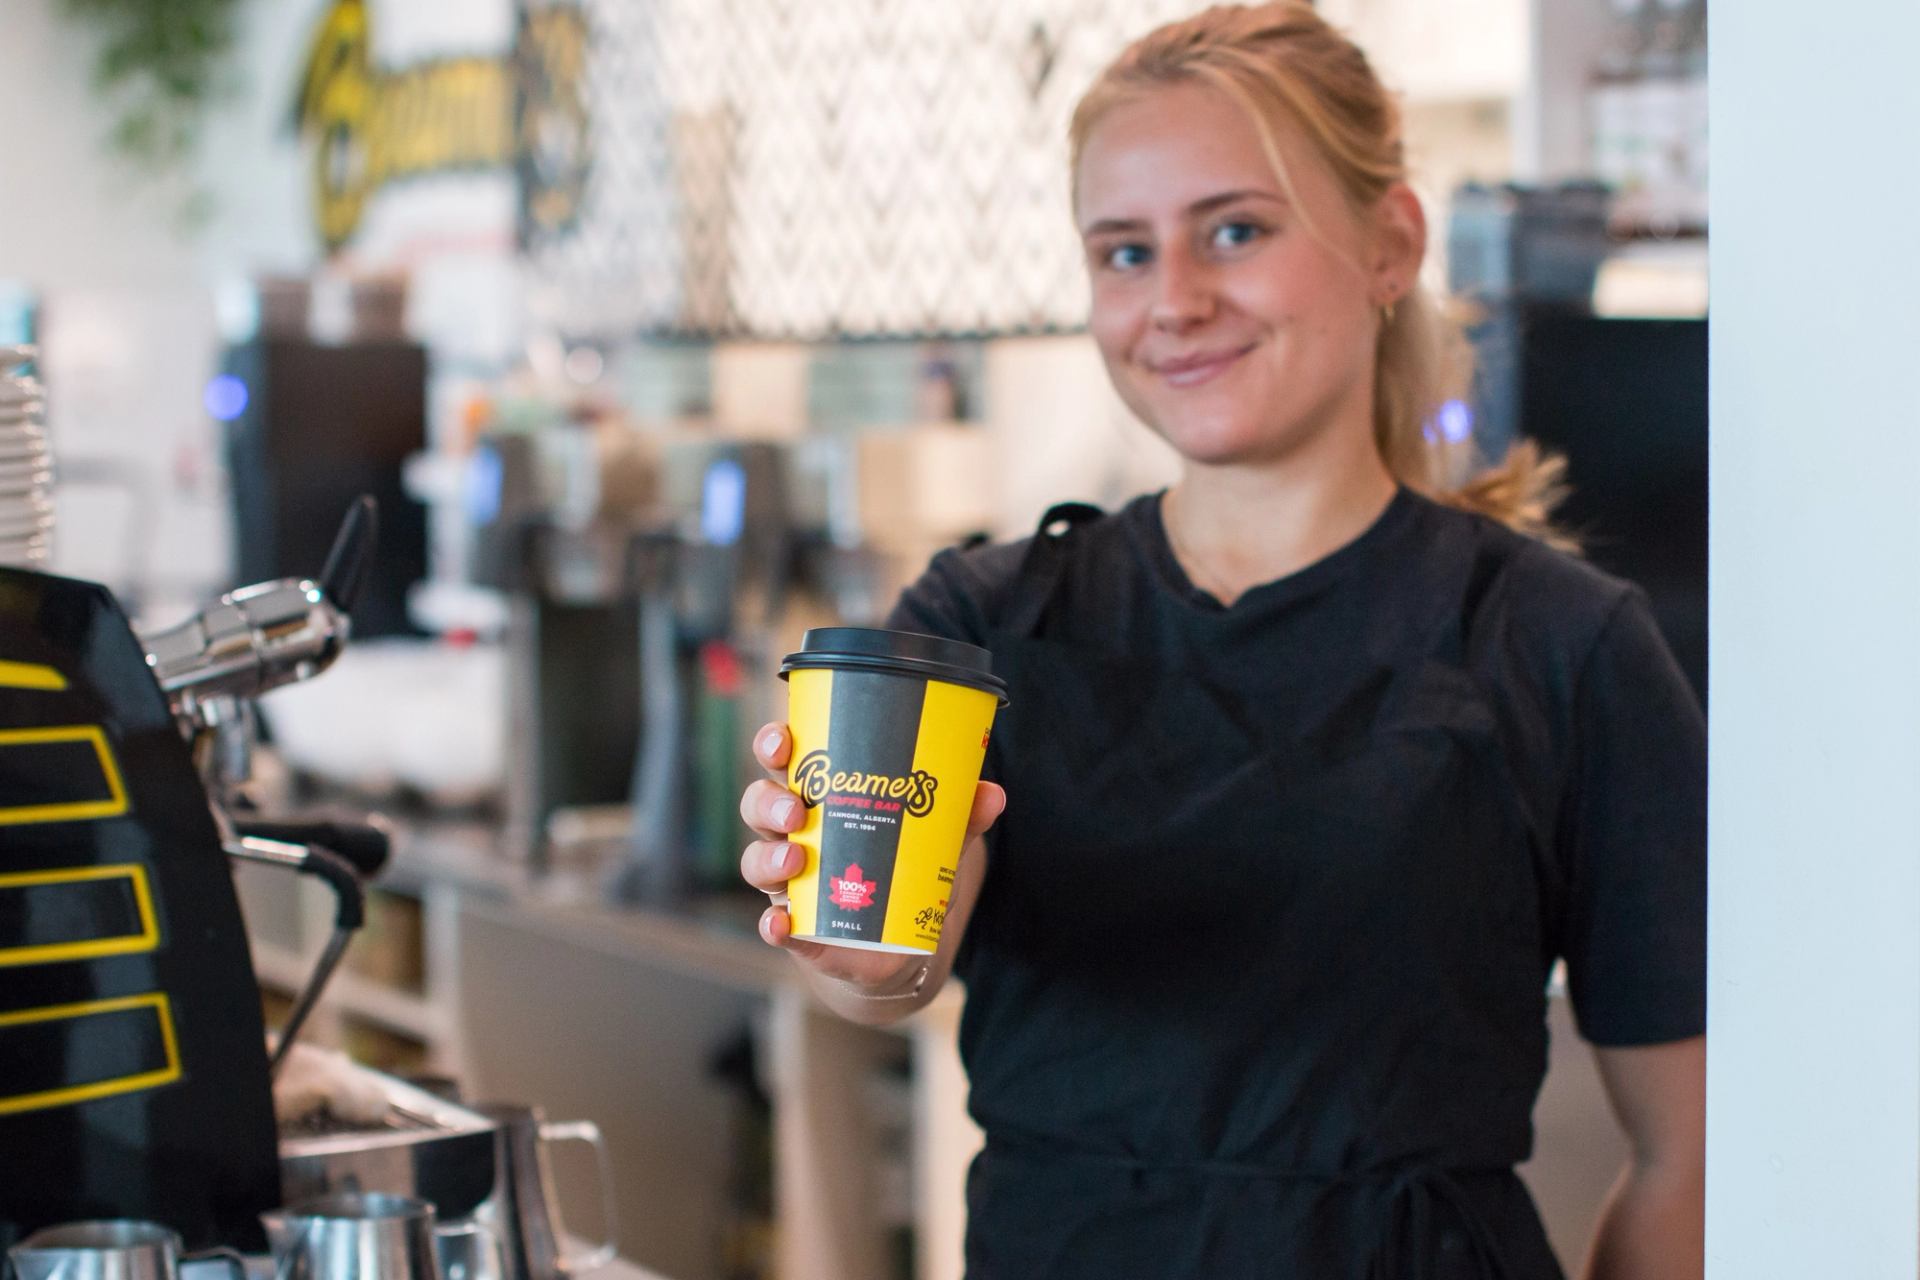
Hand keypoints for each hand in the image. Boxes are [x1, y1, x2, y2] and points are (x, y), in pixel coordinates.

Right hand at [739, 721, 1005, 989]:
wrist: (898, 945)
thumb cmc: (905, 869)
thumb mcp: (934, 839)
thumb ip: (959, 816)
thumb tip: (992, 794)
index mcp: (820, 796)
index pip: (783, 759)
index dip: (774, 744)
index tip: (784, 740)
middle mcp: (793, 833)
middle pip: (759, 804)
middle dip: (769, 801)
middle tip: (796, 809)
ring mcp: (788, 881)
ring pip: (756, 859)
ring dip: (770, 858)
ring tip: (796, 861)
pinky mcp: (795, 927)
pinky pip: (771, 923)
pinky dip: (772, 924)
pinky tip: (781, 923)